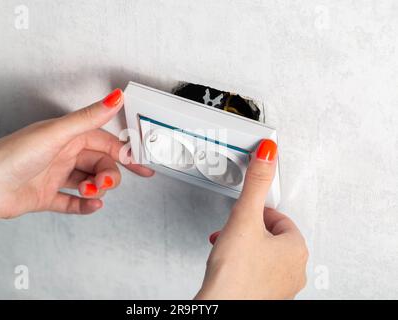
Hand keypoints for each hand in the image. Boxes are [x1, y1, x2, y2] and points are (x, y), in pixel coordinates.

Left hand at [0, 88, 153, 248]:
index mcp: (68, 137)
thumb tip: (115, 98)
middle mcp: (63, 155)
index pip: (105, 142)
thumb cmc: (13, 155)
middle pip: (99, 164)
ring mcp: (55, 176)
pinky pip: (73, 202)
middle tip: (106, 182)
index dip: (124, 152)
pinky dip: (85, 205)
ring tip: (91, 192)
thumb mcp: (58, 133)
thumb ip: (90, 118)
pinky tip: (92, 205)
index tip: (139, 162)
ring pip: (89, 182)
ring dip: (96, 189)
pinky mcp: (47, 196)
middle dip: (109, 175)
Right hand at [196, 139, 307, 299]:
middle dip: (248, 232)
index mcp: (296, 248)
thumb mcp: (244, 217)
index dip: (255, 214)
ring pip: (263, 254)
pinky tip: (229, 267)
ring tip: (228, 251)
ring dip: (244, 248)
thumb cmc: (235, 273)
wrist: (222, 305)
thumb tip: (268, 153)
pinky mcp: (266, 296)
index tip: (242, 218)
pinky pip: (257, 272)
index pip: (278, 218)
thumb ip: (256, 183)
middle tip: (233, 235)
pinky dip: (243, 266)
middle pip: (270, 236)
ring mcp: (282, 286)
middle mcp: (295, 269)